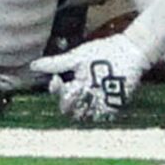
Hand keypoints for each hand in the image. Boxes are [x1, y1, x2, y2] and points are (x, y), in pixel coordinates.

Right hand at [33, 34, 149, 122]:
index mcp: (76, 85)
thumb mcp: (78, 57)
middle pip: (70, 109)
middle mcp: (86, 96)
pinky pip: (104, 115)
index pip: (60, 94)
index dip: (56, 90)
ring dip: (81, 106)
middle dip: (67, 101)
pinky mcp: (115, 103)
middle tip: (72, 89)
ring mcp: (100, 101)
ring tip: (85, 95)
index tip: (56, 80)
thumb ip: (57, 63)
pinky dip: (98, 111)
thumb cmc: (105, 51)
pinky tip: (97, 101)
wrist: (131, 49)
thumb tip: (33, 66)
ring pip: (84, 114)